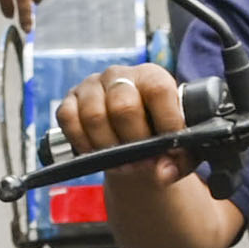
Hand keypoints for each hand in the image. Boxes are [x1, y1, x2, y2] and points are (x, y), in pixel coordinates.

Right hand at [54, 59, 194, 171]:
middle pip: (123, 106)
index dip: (166, 120)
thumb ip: (180, 160)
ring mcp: (91, 86)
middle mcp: (120, 75)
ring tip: (121, 164)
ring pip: (94, 116)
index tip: (171, 146)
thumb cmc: (158, 136)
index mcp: (152, 76)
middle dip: (134, 142)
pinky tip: (96, 154)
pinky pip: (68, 119)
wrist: (132, 137)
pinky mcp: (69, 100)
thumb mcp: (178, 148)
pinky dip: (82, 143)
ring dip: (107, 149)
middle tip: (142, 162)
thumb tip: (164, 172)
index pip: (158, 90)